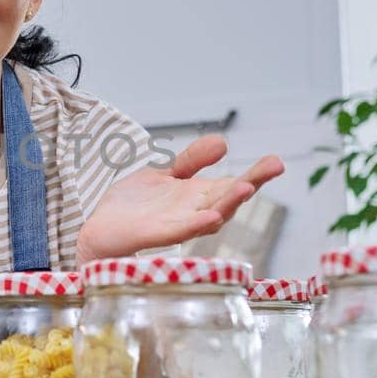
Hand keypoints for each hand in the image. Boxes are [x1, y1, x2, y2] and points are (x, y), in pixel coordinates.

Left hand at [75, 135, 283, 263]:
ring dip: (230, 203)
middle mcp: (195, 213)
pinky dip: (198, 225)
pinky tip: (212, 217)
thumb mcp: (165, 174)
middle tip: (275, 166)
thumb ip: (191, 161)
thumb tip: (223, 142)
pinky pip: (182, 231)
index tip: (276, 161)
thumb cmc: (134, 206)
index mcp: (198, 197)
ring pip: (212, 216)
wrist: (100, 228)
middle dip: (253, 182)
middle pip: (230, 198)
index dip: (256, 174)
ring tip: (247, 187)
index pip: (233, 184)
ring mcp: (179, 225)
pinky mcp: (158, 235)